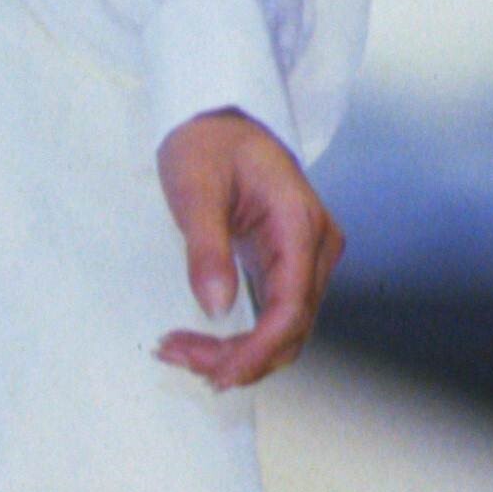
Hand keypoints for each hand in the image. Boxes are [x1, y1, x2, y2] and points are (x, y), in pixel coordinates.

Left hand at [153, 110, 344, 388]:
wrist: (220, 117)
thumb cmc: (209, 143)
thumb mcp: (196, 189)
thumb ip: (207, 248)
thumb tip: (216, 307)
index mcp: (300, 225)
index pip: (292, 307)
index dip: (258, 350)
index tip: (218, 373)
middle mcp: (315, 247)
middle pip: (291, 328)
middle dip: (239, 357)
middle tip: (177, 356)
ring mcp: (306, 258)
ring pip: (284, 329)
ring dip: (237, 352)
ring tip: (179, 352)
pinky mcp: (287, 265)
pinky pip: (274, 315)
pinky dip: (242, 337)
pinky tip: (201, 342)